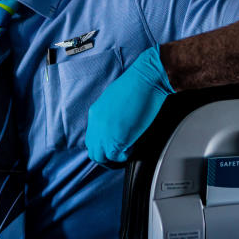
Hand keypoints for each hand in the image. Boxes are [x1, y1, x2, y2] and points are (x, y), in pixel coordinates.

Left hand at [85, 45, 173, 164]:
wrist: (146, 79)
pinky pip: (115, 157)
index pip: (92, 138)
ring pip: (100, 157)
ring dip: (113, 159)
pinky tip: (132, 150)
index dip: (104, 145)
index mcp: (95, 113)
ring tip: (126, 154)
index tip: (115, 146)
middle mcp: (96, 124)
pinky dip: (124, 157)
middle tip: (120, 155)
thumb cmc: (137, 85)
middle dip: (106, 156)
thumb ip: (112, 116)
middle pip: (93, 150)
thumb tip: (119, 127)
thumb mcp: (116, 101)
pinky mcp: (116, 139)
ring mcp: (104, 133)